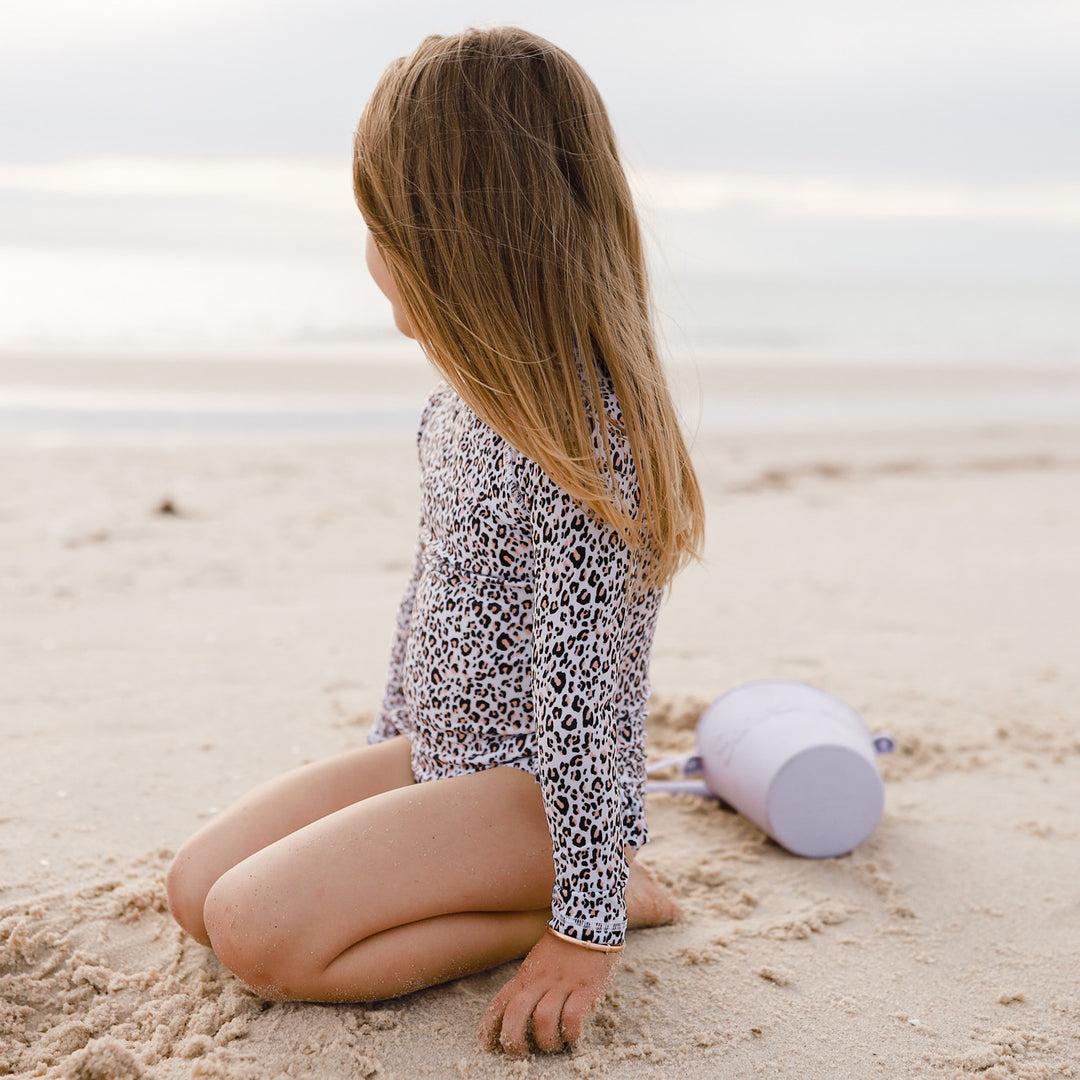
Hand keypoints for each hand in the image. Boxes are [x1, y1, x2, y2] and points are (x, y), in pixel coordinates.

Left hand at [478, 930, 619, 1056]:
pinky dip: (570, 1033)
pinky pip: (573, 1016)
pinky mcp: (585, 988)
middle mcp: (539, 981)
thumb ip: (529, 984)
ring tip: (552, 1045)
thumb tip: (519, 1012)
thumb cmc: (563, 947)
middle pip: (516, 1014)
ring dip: (546, 1041)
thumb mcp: (537, 963)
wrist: (590, 921)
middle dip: (513, 1040)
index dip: (488, 1028)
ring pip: (543, 1019)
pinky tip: (573, 1035)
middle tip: (520, 1054)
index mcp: (525, 976)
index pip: (500, 1003)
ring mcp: (562, 984)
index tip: (485, 1046)